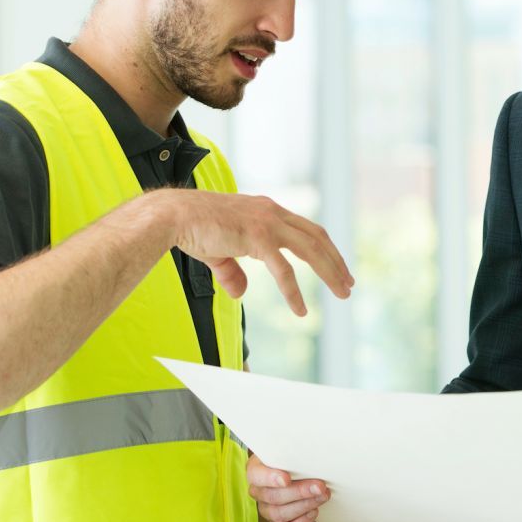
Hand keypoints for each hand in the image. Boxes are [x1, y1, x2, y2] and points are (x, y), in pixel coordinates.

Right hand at [157, 190, 353, 314]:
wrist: (173, 216)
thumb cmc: (192, 229)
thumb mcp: (219, 252)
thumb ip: (233, 271)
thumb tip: (240, 292)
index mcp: (268, 211)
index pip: (308, 229)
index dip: (326, 249)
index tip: (338, 268)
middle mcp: (273, 213)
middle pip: (318, 238)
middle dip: (336, 262)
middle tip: (348, 284)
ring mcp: (267, 223)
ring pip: (311, 249)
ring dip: (330, 272)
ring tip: (341, 293)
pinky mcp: (256, 237)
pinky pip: (283, 269)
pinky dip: (294, 291)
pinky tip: (299, 310)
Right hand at [247, 454, 330, 521]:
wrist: (305, 473)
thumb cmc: (297, 458)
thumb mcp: (295, 451)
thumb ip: (296, 452)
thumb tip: (313, 452)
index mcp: (256, 469)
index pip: (255, 475)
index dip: (270, 478)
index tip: (286, 479)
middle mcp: (258, 491)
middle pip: (273, 497)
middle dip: (299, 492)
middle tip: (320, 486)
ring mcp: (266, 510)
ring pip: (279, 514)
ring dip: (304, 506)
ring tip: (322, 497)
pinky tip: (313, 513)